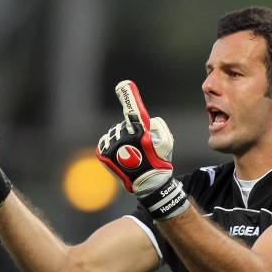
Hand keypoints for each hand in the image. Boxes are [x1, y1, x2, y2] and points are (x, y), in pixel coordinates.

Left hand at [96, 80, 188, 219]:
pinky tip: (121, 158)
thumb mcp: (167, 142)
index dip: (129, 96)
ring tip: (131, 156)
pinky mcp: (104, 154)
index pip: (134, 111)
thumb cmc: (160, 162)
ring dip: (121, 140)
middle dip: (131, 133)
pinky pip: (106, 143)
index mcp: (140, 133)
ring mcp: (112, 146)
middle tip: (140, 149)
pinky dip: (112, 148)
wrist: (148, 186)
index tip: (123, 85)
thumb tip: (145, 122)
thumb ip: (158, 125)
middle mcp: (124, 137)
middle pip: (125, 125)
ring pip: (115, 133)